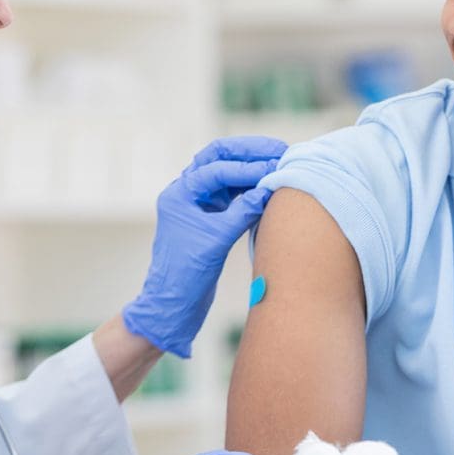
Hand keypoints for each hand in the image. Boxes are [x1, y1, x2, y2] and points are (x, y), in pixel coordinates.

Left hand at [123, 136, 286, 356]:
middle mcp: (186, 193)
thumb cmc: (186, 275)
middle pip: (218, 157)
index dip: (246, 167)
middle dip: (248, 151)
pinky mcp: (211, 216)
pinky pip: (233, 192)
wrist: (174, 304)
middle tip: (279, 150)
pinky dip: (252, 186)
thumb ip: (242, 212)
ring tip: (279, 163)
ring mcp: (199, 203)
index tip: (274, 168)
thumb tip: (269, 189)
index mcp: (179, 195)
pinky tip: (271, 186)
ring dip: (251, 166)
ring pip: (227, 172)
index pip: (215, 169)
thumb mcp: (216, 241)